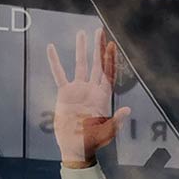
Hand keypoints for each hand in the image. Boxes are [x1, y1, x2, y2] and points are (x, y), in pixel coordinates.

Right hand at [48, 26, 131, 167]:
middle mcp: (91, 90)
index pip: (107, 73)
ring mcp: (78, 90)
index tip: (111, 43)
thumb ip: (116, 121)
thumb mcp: (107, 132)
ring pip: (80, 65)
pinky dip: (54, 62)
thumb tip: (127, 110)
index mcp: (103, 96)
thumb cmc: (93, 142)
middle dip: (98, 47)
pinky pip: (58, 74)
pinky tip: (51, 48)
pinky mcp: (64, 94)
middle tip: (99, 30)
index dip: (109, 59)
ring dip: (81, 50)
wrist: (75, 148)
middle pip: (96, 64)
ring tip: (80, 33)